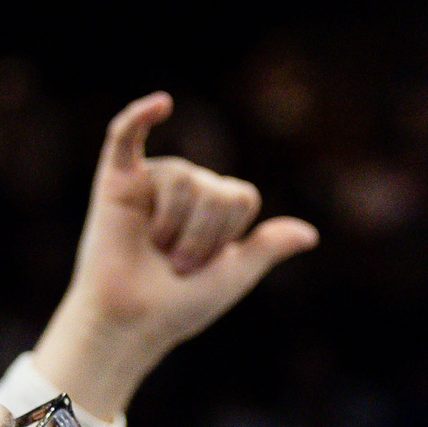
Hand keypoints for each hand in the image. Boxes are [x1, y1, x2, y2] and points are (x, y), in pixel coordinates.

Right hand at [29, 94, 317, 419]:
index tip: (204, 268)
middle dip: (200, 235)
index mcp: (214, 204)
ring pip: (183, 177)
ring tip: (155, 250)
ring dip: (174, 225)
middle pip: (213, 187)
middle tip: (176, 264)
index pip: (241, 196)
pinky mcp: (116, 178)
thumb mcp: (233, 275)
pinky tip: (161, 103)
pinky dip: (140, 114)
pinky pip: (126, 134)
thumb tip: (311, 234)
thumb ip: (267, 248)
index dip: (227, 235)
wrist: (131, 322)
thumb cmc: (179, 305)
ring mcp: (151, 179)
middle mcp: (186, 186)